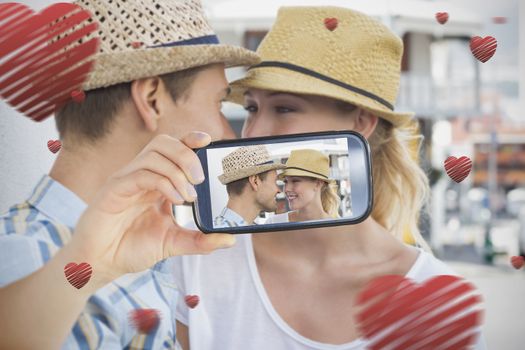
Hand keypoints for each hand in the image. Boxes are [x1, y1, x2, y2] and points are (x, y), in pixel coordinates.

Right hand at [69, 132, 234, 285]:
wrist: (101, 263)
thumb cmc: (131, 248)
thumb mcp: (173, 243)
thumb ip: (200, 240)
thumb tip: (229, 239)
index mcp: (157, 181)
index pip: (174, 149)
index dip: (190, 140)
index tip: (209, 140)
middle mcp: (142, 175)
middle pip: (164, 143)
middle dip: (187, 154)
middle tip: (200, 179)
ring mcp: (127, 180)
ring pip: (153, 154)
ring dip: (177, 170)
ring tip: (188, 196)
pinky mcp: (115, 189)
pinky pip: (141, 173)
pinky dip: (163, 183)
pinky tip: (175, 200)